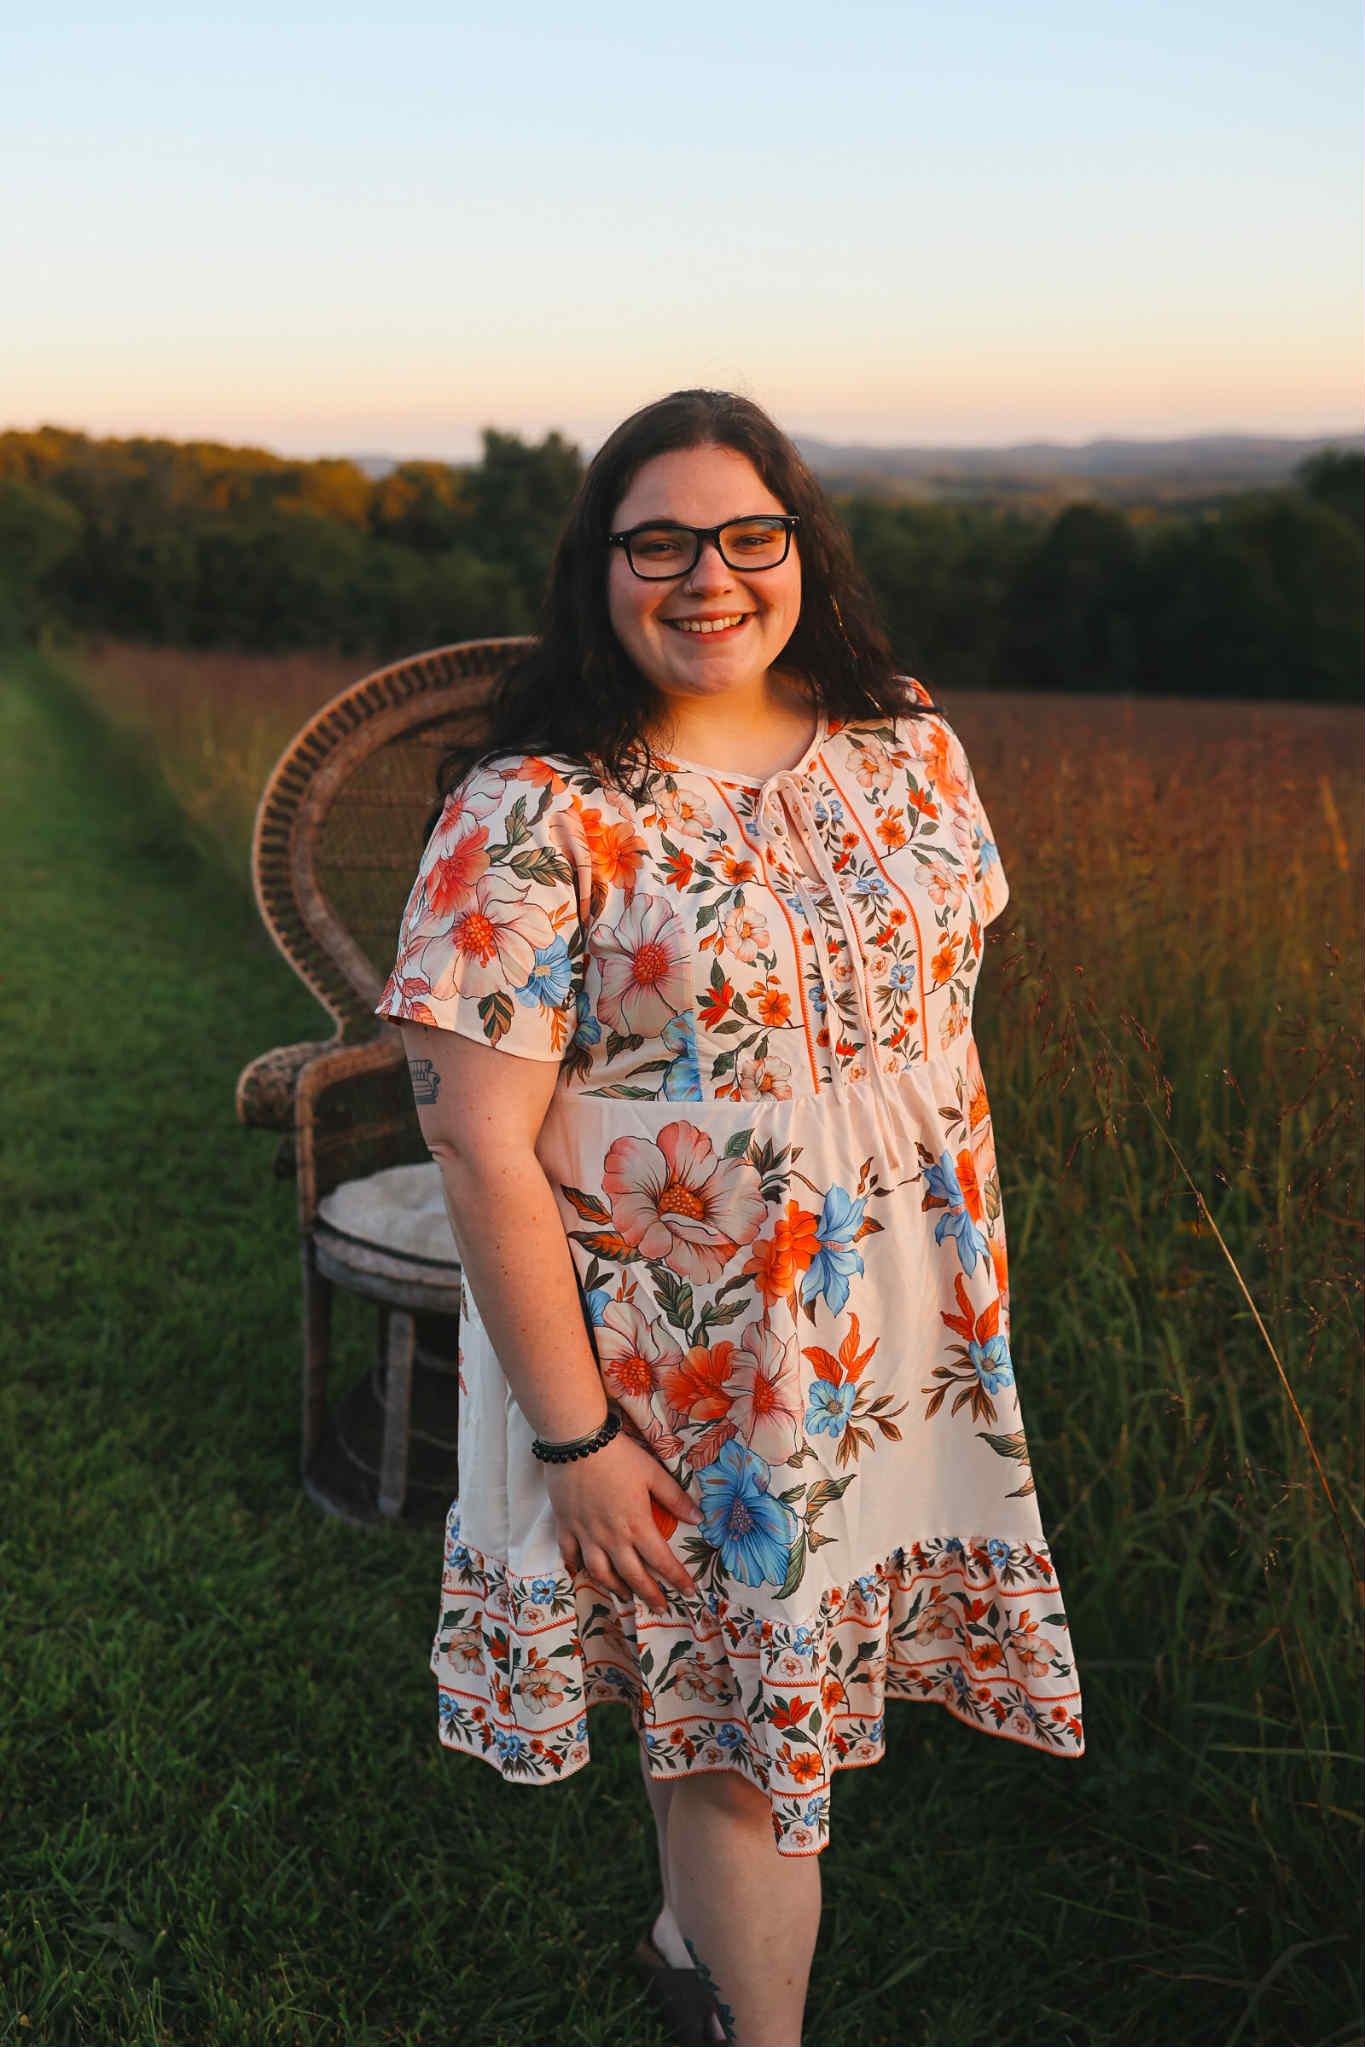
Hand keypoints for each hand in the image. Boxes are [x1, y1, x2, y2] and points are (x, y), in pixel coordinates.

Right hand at [544, 1427, 704, 1612]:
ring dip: (615, 1589)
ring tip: (626, 1597)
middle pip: (633, 1576)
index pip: (662, 1561)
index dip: (678, 1579)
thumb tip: (698, 1518)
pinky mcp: (566, 1526)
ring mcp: (586, 1535)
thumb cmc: (619, 1456)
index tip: (690, 1592)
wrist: (577, 1442)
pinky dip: (578, 1568)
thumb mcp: (653, 1472)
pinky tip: (585, 1572)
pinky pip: (571, 1556)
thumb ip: (675, 1498)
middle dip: (649, 1595)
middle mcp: (612, 1538)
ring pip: (600, 1573)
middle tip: (660, 1608)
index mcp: (637, 1525)